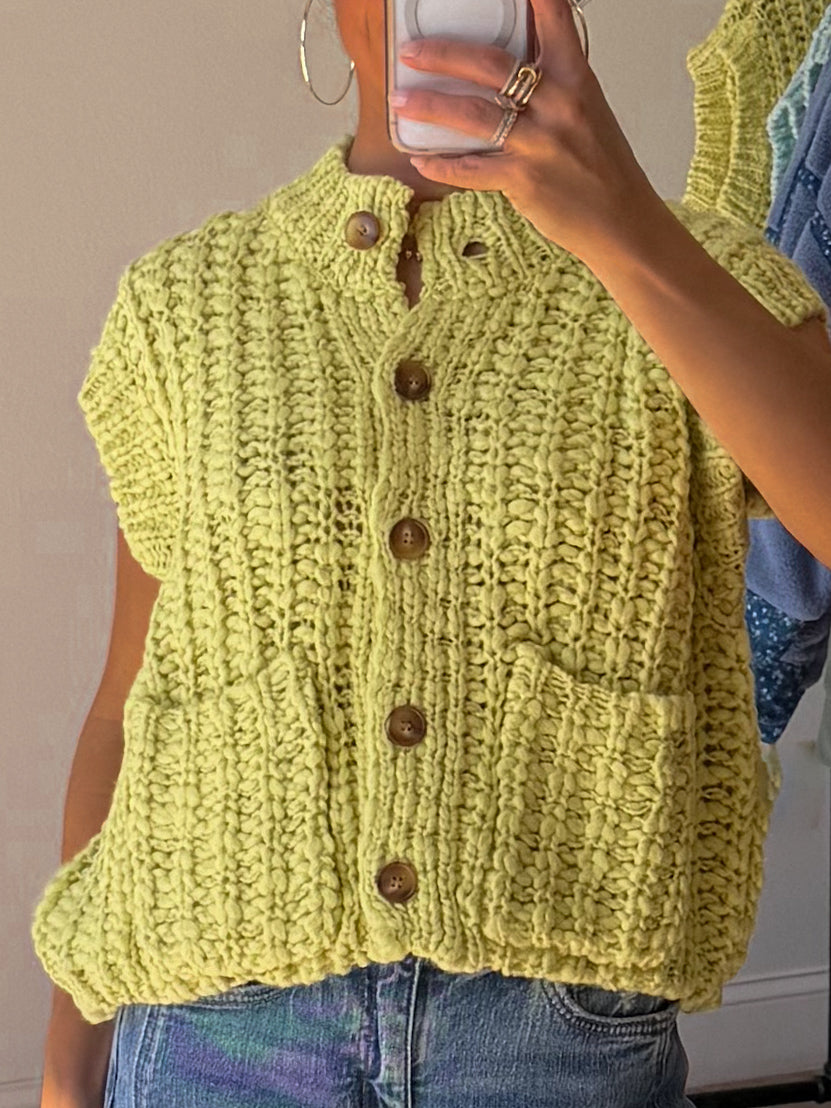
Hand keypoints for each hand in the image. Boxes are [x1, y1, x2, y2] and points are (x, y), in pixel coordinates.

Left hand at [395, 0, 659, 262]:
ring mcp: (540, 143)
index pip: (553, 19)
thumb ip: (553, 85)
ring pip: (472, 114)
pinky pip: (471, 169)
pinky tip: (421, 162)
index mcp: (576, 78)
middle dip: (443, 54)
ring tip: (401, 102)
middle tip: (412, 53)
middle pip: (491, 65)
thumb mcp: (587, 112)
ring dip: (430, 106)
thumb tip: (511, 71)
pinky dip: (442, 166)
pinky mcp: (525, 180)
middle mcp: (559, 104)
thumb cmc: (602, 170)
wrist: (621, 222)